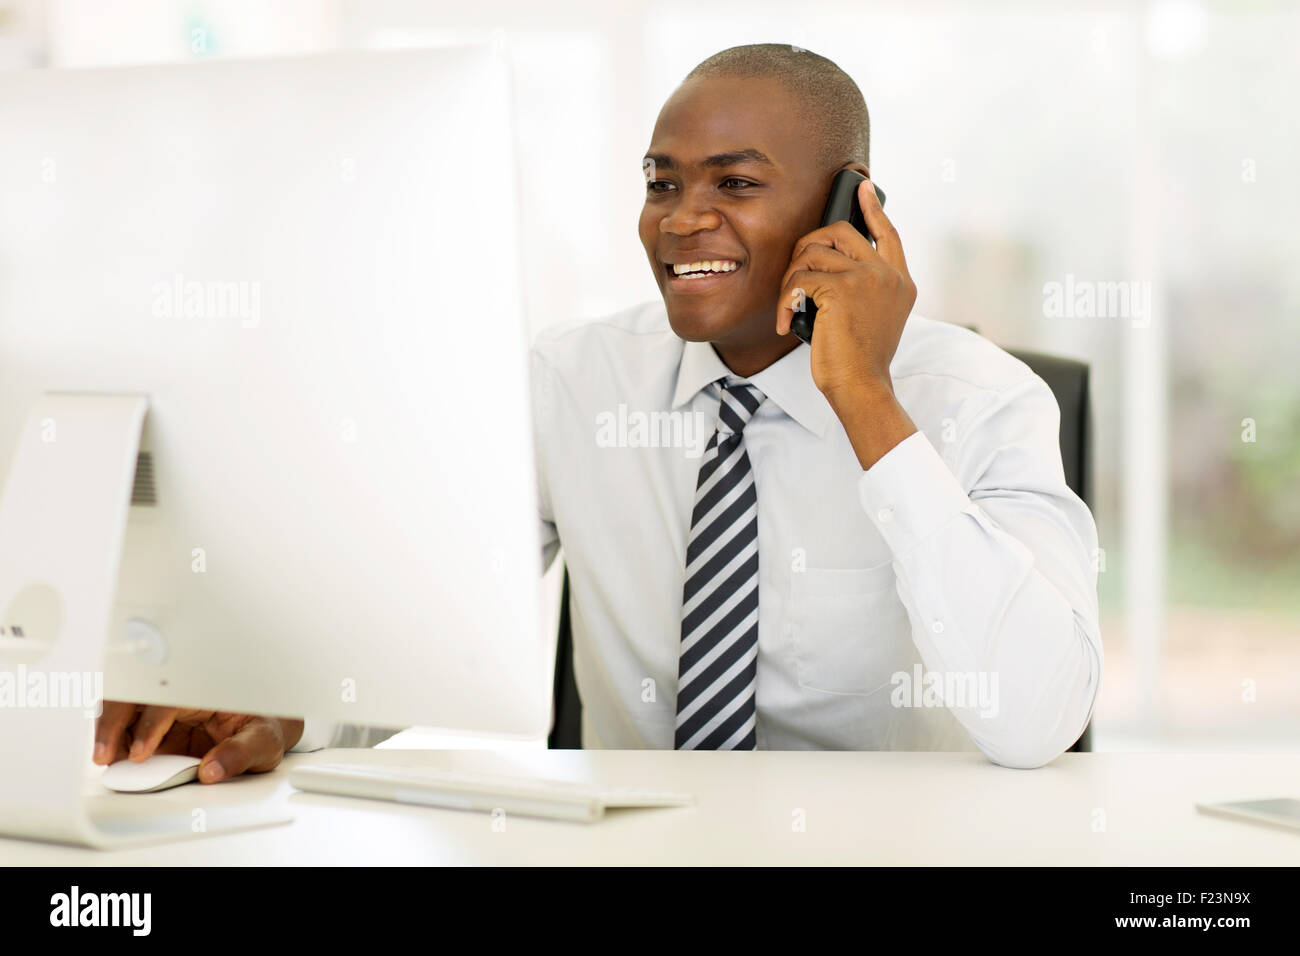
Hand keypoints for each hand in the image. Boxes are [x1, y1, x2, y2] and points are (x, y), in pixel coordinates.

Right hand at [93, 701, 302, 783]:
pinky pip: (125, 722)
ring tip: (104, 757)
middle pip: (136, 692)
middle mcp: (181, 692)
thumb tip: (211, 771)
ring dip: (108, 728)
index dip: (150, 724)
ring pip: (123, 704)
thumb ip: (240, 754)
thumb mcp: (264, 740)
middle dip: (113, 720)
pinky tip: (110, 754)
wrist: (265, 725)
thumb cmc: (264, 726)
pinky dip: (112, 735)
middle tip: (104, 754)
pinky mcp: (154, 722)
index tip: (140, 752)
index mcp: (207, 688)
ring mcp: (165, 706)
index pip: (169, 698)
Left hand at [775, 177, 916, 405]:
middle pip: (839, 232)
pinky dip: (784, 300)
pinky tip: (784, 321)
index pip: (888, 233)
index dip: (873, 208)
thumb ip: (866, 288)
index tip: (863, 187)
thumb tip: (830, 263)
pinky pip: (799, 279)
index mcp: (900, 281)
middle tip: (796, 275)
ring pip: (812, 253)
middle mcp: (888, 274)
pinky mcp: (842, 288)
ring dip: (791, 279)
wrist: (862, 385)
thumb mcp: (875, 318)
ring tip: (789, 305)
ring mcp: (867, 277)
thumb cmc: (861, 360)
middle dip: (808, 247)